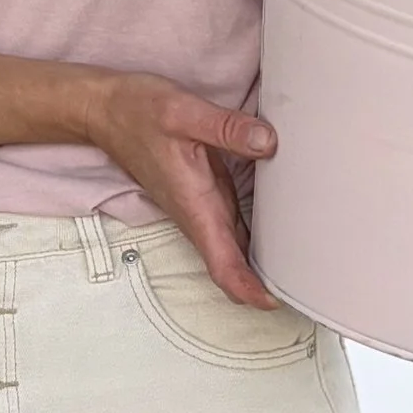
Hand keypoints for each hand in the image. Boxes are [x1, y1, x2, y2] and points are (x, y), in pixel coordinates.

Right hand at [88, 73, 281, 306]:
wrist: (106, 111)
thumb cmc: (137, 112)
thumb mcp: (183, 113)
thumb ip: (227, 128)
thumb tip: (268, 143)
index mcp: (194, 205)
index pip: (222, 265)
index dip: (248, 290)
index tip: (275, 302)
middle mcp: (198, 213)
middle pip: (232, 266)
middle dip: (264, 286)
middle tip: (306, 287)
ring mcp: (200, 206)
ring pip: (233, 249)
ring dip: (259, 263)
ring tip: (302, 266)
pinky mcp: (203, 193)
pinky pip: (231, 225)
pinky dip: (253, 237)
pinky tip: (278, 230)